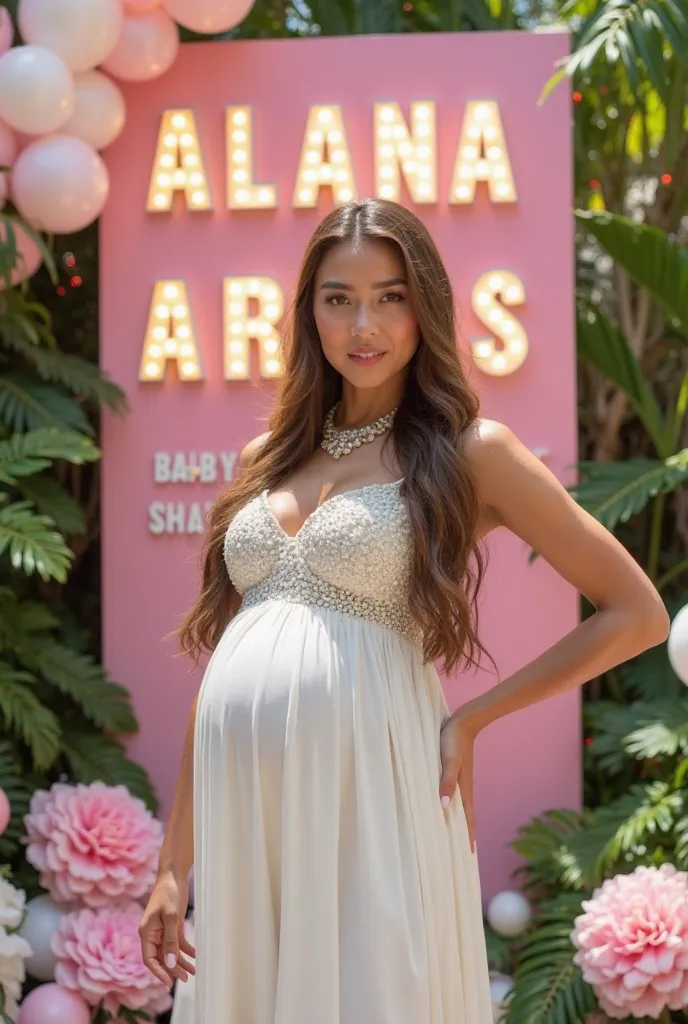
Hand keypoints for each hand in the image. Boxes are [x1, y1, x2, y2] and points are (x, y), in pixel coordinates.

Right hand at [139, 872, 195, 987]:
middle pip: (161, 957)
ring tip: (192, 971)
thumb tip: (170, 963)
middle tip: (185, 979)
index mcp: (146, 933)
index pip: (149, 959)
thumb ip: (171, 941)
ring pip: (170, 952)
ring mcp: (162, 930)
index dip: (158, 972)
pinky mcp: (172, 925)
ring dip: (180, 962)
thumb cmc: (169, 893)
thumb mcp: (171, 917)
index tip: (169, 983)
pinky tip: (195, 955)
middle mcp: (152, 934)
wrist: (173, 875)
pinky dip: (185, 950)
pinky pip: (177, 942)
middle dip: (172, 969)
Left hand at [439, 713, 477, 851]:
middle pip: (465, 816)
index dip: (468, 837)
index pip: (468, 819)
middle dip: (464, 834)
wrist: (463, 721)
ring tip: (452, 834)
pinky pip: (453, 794)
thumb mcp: (449, 760)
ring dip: (457, 821)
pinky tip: (444, 805)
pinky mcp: (454, 771)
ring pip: (459, 806)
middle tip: (461, 853)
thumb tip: (443, 806)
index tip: (470, 855)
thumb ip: (447, 781)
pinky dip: (451, 805)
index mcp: (464, 789)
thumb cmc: (454, 740)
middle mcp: (464, 787)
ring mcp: (460, 780)